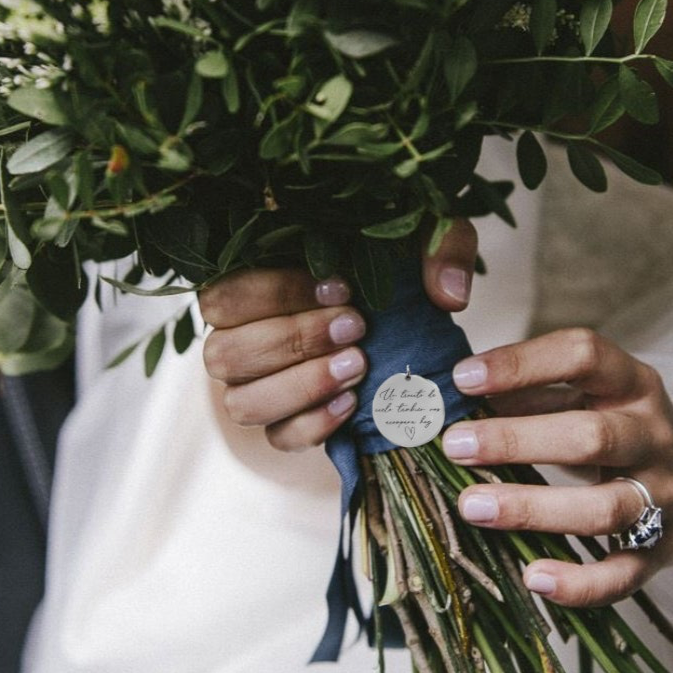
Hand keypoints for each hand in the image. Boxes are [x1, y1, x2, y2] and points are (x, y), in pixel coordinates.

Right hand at [199, 220, 477, 450]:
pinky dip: (312, 426)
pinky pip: (278, 437)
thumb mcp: (420, 234)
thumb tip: (448, 293)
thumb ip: (438, 245)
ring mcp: (255, 386)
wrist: (406, 312)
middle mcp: (237, 338)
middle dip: (293, 341)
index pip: (224, 296)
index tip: (341, 288)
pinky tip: (352, 405)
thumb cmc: (392, 262)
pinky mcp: (284, 422)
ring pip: (241, 403)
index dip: (275, 294)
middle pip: (224, 354)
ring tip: (357, 367)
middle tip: (355, 328)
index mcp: (246, 283)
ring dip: (299, 387)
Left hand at [443, 327, 672, 606]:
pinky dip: (579, 583)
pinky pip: (621, 575)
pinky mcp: (660, 552)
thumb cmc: (616, 430)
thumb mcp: (587, 397)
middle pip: (591, 437)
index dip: (521, 364)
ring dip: (534, 508)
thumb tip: (449, 399)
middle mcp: (654, 436)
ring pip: (604, 508)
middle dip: (517, 441)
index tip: (462, 378)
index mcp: (633, 384)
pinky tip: (532, 577)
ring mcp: (663, 497)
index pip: (583, 356)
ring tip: (472, 506)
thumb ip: (529, 392)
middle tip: (455, 445)